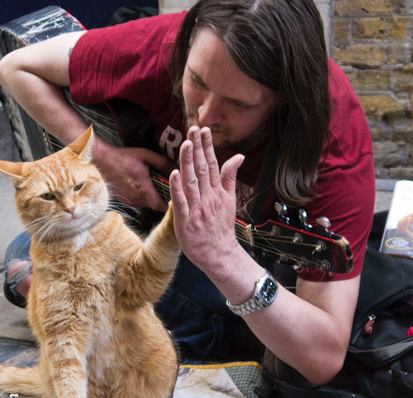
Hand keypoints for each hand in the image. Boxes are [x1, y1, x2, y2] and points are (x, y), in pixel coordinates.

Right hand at [94, 142, 167, 210]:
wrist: (102, 161)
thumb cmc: (124, 157)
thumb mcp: (146, 155)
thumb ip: (162, 162)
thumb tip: (176, 169)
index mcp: (143, 187)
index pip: (159, 206)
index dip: (168, 205)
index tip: (172, 198)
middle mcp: (136, 198)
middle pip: (154, 205)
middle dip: (160, 198)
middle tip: (162, 187)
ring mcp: (128, 201)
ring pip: (145, 204)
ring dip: (150, 197)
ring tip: (150, 184)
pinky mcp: (123, 201)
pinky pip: (137, 202)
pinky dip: (141, 196)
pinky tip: (139, 185)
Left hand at [169, 126, 244, 272]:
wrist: (219, 254)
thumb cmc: (221, 227)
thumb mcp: (230, 200)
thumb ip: (230, 177)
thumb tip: (238, 156)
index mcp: (217, 192)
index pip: (212, 164)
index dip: (207, 146)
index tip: (204, 130)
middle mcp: (208, 198)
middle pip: (202, 169)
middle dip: (198, 148)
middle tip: (193, 129)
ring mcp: (197, 209)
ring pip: (192, 182)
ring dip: (188, 163)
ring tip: (186, 144)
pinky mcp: (185, 221)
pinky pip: (180, 202)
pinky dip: (177, 188)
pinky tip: (174, 173)